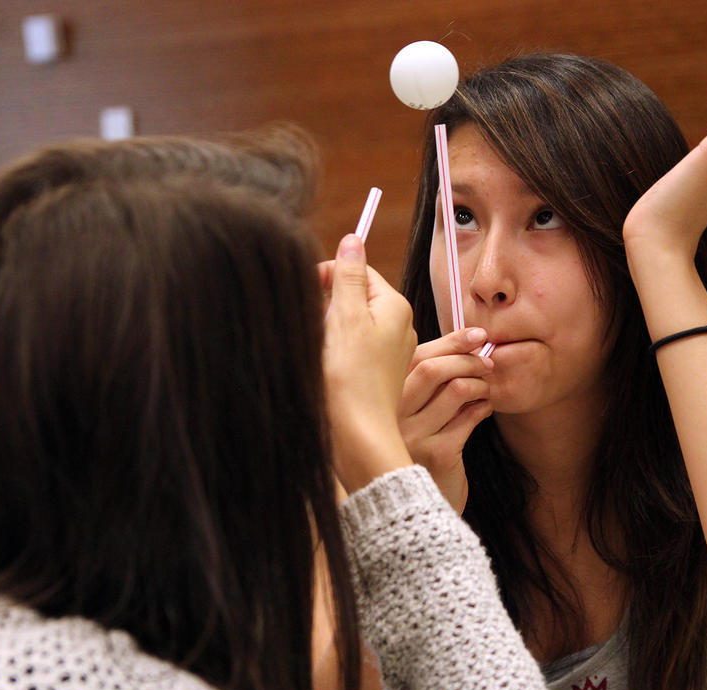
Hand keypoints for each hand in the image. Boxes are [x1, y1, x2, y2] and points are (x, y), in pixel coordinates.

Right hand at [320, 234, 416, 492]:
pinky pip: (351, 349)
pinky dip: (333, 353)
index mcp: (394, 306)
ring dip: (328, 331)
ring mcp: (387, 352)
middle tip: (316, 329)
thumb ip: (347, 275)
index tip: (308, 290)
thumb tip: (353, 238)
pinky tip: (326, 370)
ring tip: (322, 352)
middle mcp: (397, 326)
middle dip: (327, 305)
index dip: (330, 275)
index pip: (359, 271)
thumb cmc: (350, 377)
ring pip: (349, 324)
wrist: (356, 435)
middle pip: (353, 297)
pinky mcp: (374, 374)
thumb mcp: (345, 317)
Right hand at [398, 328, 493, 512]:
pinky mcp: (436, 453)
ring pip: (456, 390)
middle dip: (468, 360)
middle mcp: (392, 415)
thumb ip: (427, 384)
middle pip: (434, 369)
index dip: (451, 341)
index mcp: (385, 398)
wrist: (414, 505)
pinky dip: (483, 408)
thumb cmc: (418, 451)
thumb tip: (466, 344)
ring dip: (480, 384)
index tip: (478, 335)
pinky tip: (486, 409)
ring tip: (486, 389)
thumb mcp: (414, 414)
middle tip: (488, 363)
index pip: (417, 356)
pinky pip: (468, 418)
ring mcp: (412, 435)